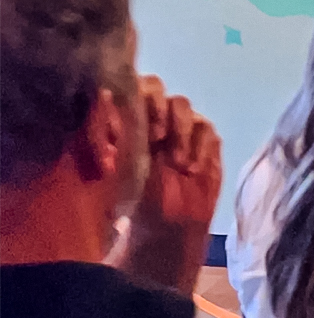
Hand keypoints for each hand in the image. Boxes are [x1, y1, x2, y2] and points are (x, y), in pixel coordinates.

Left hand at [115, 82, 222, 295]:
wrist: (166, 228)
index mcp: (134, 121)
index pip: (140, 89)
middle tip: (160, 136)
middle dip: (164, 111)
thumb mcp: (119, 171)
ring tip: (178, 163)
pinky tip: (192, 168)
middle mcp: (161, 119)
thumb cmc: (135, 200)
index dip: (143, 98)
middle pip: (165, 93)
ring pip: (187, 110)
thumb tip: (102, 108)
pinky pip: (208, 132)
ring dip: (182, 132)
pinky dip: (200, 148)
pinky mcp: (208, 143)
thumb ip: (114, 140)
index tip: (139, 123)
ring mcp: (186, 129)